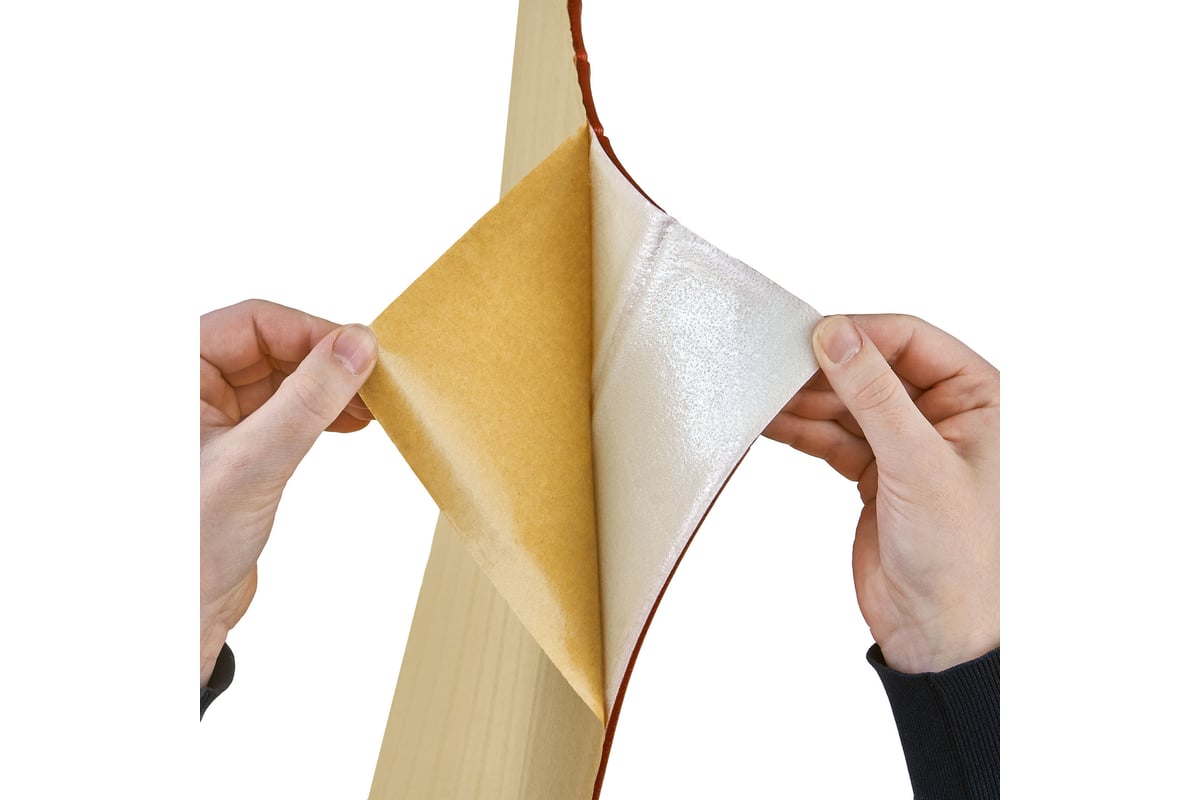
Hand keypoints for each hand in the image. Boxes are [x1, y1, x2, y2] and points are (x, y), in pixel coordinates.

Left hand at [200, 300, 377, 685]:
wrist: (177, 616)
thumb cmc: (190, 543)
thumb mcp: (257, 460)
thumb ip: (309, 399)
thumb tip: (358, 344)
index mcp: (173, 375)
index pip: (255, 322)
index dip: (313, 333)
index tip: (362, 355)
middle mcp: (190, 387)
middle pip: (275, 344)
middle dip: (327, 361)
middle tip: (377, 382)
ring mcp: (215, 416)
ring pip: (286, 375)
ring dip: (330, 386)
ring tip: (372, 406)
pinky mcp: (239, 446)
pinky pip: (288, 408)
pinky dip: (322, 411)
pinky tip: (352, 422)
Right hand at [764, 315, 997, 673]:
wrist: (937, 630)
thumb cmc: (957, 553)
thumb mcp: (916, 462)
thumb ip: (874, 393)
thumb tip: (836, 334)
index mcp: (975, 396)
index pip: (908, 339)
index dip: (857, 334)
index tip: (807, 338)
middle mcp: (942, 411)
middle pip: (869, 366)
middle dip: (820, 369)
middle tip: (771, 366)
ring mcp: (904, 440)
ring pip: (843, 400)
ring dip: (801, 400)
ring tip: (758, 395)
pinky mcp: (873, 469)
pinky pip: (830, 434)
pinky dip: (799, 429)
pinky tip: (766, 423)